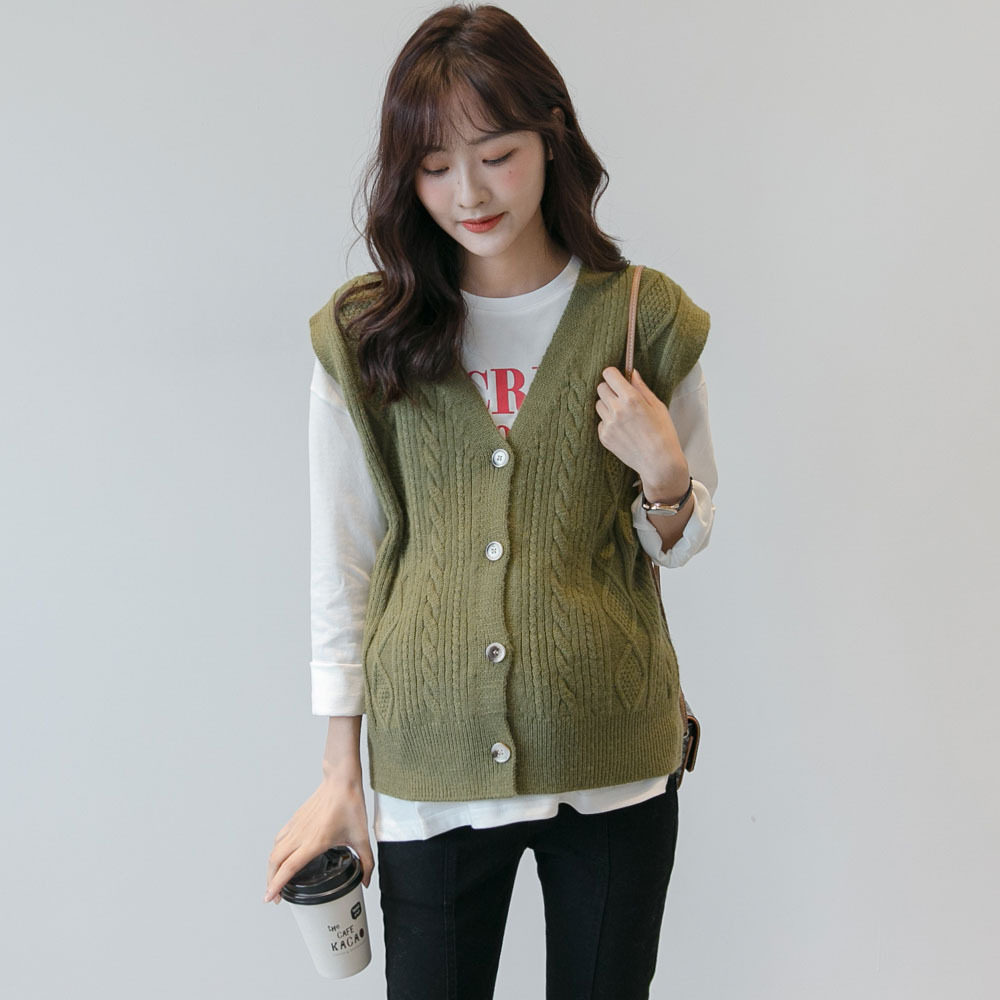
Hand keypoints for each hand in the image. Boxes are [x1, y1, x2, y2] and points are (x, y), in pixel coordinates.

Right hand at [264, 772, 374, 904]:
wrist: (341, 781)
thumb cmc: (350, 805)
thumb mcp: (362, 837)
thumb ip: (366, 862)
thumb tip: (366, 880)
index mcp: (315, 842)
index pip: (289, 868)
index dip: (276, 885)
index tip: (270, 897)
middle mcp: (301, 835)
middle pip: (275, 862)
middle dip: (270, 881)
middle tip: (273, 896)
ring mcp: (296, 826)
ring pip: (275, 850)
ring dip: (271, 867)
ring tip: (275, 879)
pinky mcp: (295, 819)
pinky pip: (279, 838)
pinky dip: (276, 851)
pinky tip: (282, 856)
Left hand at [595, 367, 687, 493]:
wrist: (658, 462)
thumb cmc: (663, 433)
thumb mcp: (658, 406)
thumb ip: (642, 388)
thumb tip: (632, 373)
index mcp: (631, 398)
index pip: (609, 374)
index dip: (613, 374)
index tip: (617, 377)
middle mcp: (616, 410)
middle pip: (600, 388)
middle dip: (610, 388)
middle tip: (621, 396)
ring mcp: (608, 424)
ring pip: (598, 404)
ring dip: (608, 405)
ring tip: (623, 414)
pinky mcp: (604, 437)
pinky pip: (600, 422)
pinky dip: (608, 422)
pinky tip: (622, 428)